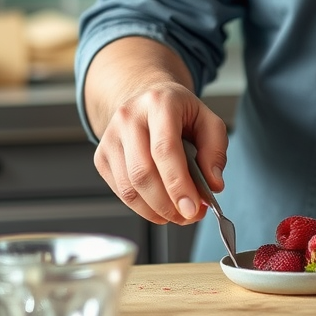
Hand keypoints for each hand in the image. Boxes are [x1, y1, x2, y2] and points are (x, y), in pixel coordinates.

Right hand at [92, 77, 228, 226]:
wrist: (147, 100)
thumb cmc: (179, 113)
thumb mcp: (208, 122)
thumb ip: (215, 151)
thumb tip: (213, 184)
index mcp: (159, 103)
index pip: (164, 149)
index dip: (178, 184)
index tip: (192, 208)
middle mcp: (129, 117)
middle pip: (142, 172)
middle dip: (167, 203)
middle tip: (189, 215)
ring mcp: (110, 137)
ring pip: (129, 187)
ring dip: (156, 210)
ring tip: (178, 213)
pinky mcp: (101, 156)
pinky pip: (120, 191)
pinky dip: (142, 207)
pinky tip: (160, 206)